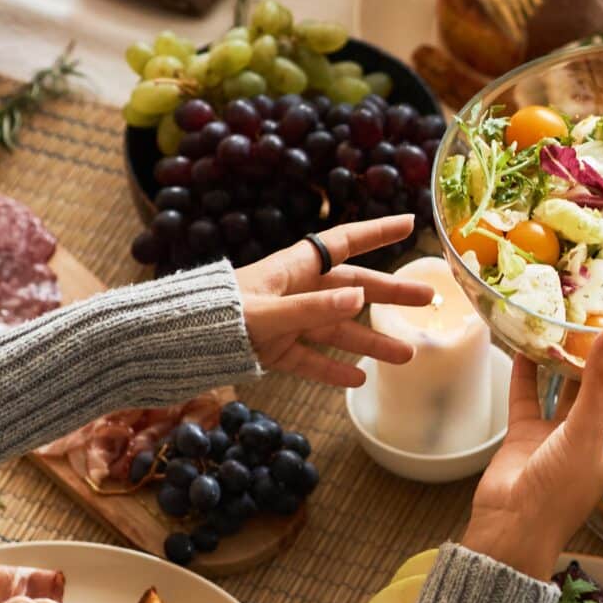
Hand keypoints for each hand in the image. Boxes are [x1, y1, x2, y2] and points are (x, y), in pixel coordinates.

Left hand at [233, 215, 432, 386]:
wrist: (174, 343)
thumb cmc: (217, 316)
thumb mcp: (267, 312)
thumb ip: (313, 308)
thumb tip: (360, 297)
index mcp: (294, 268)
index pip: (344, 243)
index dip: (377, 232)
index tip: (410, 223)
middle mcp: (296, 291)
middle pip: (353, 288)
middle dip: (390, 294)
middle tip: (428, 298)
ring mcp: (287, 322)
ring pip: (337, 330)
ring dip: (371, 341)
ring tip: (406, 355)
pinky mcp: (275, 350)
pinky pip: (310, 359)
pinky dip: (332, 370)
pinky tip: (358, 379)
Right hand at [462, 326, 602, 574]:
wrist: (510, 528)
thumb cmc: (560, 491)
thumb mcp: (587, 432)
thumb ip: (601, 381)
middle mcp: (599, 436)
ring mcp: (563, 435)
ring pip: (574, 390)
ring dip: (573, 362)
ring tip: (576, 323)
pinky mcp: (530, 435)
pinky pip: (531, 397)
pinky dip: (528, 374)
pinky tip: (526, 345)